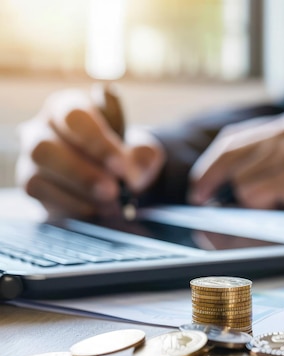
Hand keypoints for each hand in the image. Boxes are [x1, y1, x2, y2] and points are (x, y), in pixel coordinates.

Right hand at [15, 89, 164, 218]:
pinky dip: (72, 207)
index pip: (73, 117)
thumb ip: (143, 155)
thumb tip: (140, 161)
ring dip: (76, 194)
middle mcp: (39, 130)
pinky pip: (43, 200)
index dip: (96, 143)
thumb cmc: (124, 157)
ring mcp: (30, 161)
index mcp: (66, 107)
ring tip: (110, 202)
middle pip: (43, 148)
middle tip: (113, 190)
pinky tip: (97, 210)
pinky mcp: (32, 188)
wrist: (116, 180)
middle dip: (81, 173)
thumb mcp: (140, 152)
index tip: (120, 166)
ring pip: (36, 176)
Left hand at [188, 110, 283, 210]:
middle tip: (199, 196)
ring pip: (241, 179)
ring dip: (250, 199)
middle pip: (229, 152)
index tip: (204, 179)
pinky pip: (254, 192)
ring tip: (278, 205)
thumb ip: (277, 162)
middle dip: (209, 176)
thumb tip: (236, 184)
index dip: (215, 160)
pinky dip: (261, 205)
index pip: (237, 138)